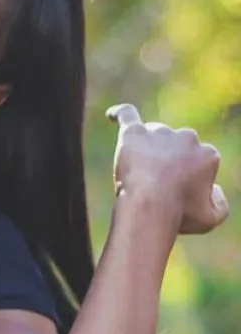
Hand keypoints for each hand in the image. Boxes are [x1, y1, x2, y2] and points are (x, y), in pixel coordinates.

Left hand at [108, 104, 227, 235]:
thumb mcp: (210, 219)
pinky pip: (126, 115)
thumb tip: (215, 189)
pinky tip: (112, 116)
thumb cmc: (179, 214)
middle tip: (155, 185)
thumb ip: (221, 205)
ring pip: (151, 136)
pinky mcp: (134, 132)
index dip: (184, 179)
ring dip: (146, 150)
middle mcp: (187, 138)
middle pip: (175, 145)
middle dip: (167, 162)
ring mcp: (160, 132)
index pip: (197, 161)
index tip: (175, 194)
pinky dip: (119, 114)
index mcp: (208, 154)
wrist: (150, 205)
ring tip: (138, 174)